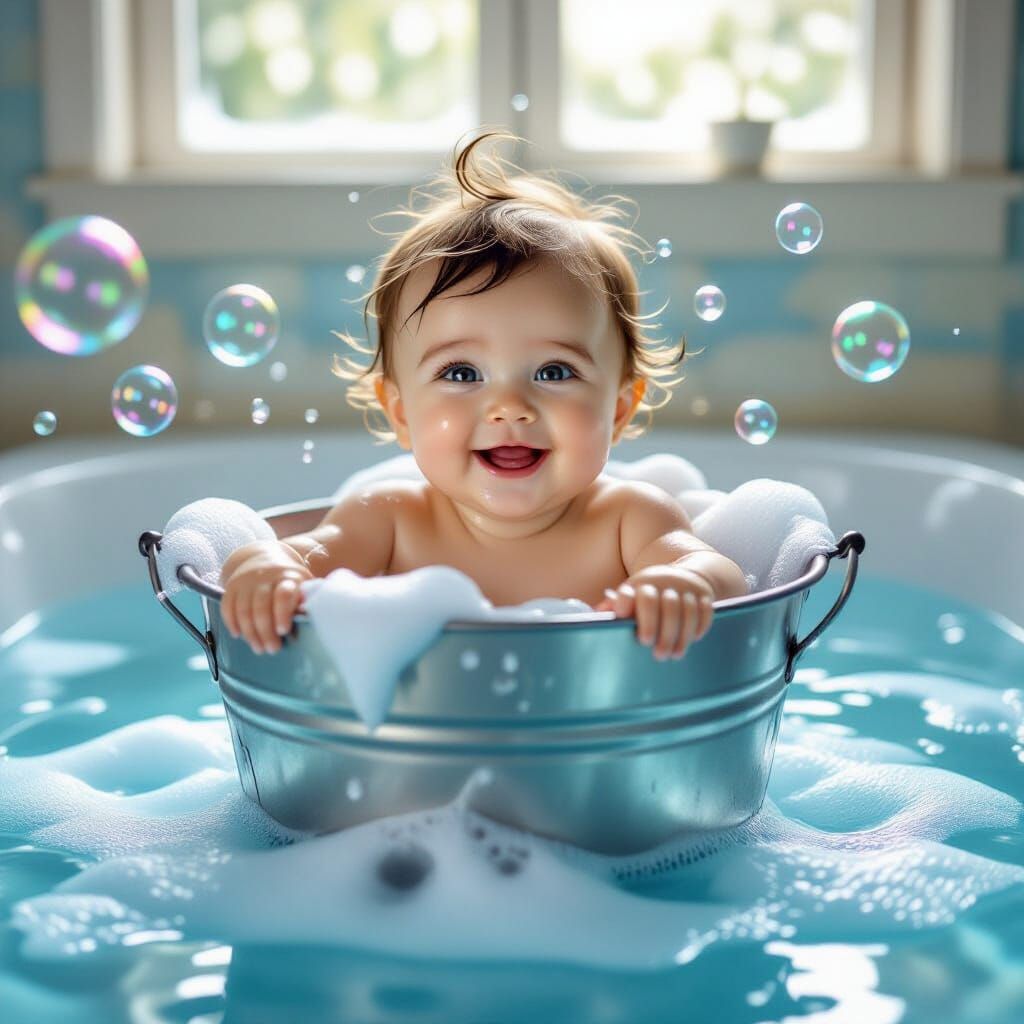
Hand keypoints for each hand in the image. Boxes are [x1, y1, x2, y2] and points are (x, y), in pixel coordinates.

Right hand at [220, 543, 313, 654]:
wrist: (266, 558)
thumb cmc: (290, 581)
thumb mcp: (303, 585)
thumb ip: (306, 601)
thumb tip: (310, 619)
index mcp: (288, 577)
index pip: (283, 594)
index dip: (282, 613)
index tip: (283, 631)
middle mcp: (265, 577)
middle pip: (261, 606)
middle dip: (265, 631)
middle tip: (272, 649)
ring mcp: (246, 581)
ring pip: (244, 609)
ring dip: (250, 632)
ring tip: (258, 648)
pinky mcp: (232, 586)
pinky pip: (227, 606)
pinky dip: (231, 622)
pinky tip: (238, 635)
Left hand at [594, 565, 714, 660]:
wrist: (681, 575)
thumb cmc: (648, 592)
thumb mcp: (630, 594)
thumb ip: (615, 605)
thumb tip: (594, 615)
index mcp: (643, 584)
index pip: (643, 596)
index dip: (642, 616)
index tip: (640, 638)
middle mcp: (666, 583)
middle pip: (668, 607)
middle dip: (664, 633)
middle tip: (658, 655)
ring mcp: (686, 588)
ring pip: (688, 611)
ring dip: (682, 635)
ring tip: (675, 655)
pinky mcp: (703, 594)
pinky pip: (706, 610)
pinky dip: (701, 625)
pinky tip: (694, 639)